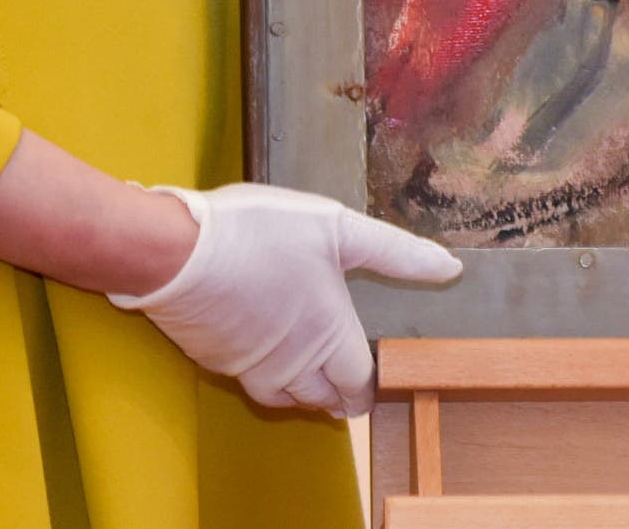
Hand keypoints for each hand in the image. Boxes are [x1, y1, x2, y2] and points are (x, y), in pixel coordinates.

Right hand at [107, 181, 461, 416]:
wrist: (177, 252)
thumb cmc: (261, 234)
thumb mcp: (337, 228)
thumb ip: (395, 252)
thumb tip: (450, 269)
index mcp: (328, 336)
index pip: (359, 385)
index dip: (370, 385)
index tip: (374, 375)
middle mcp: (293, 364)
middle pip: (324, 399)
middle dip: (339, 392)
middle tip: (347, 376)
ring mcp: (251, 367)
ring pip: (287, 398)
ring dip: (304, 389)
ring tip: (313, 366)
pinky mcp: (218, 360)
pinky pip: (252, 382)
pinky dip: (267, 374)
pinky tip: (267, 347)